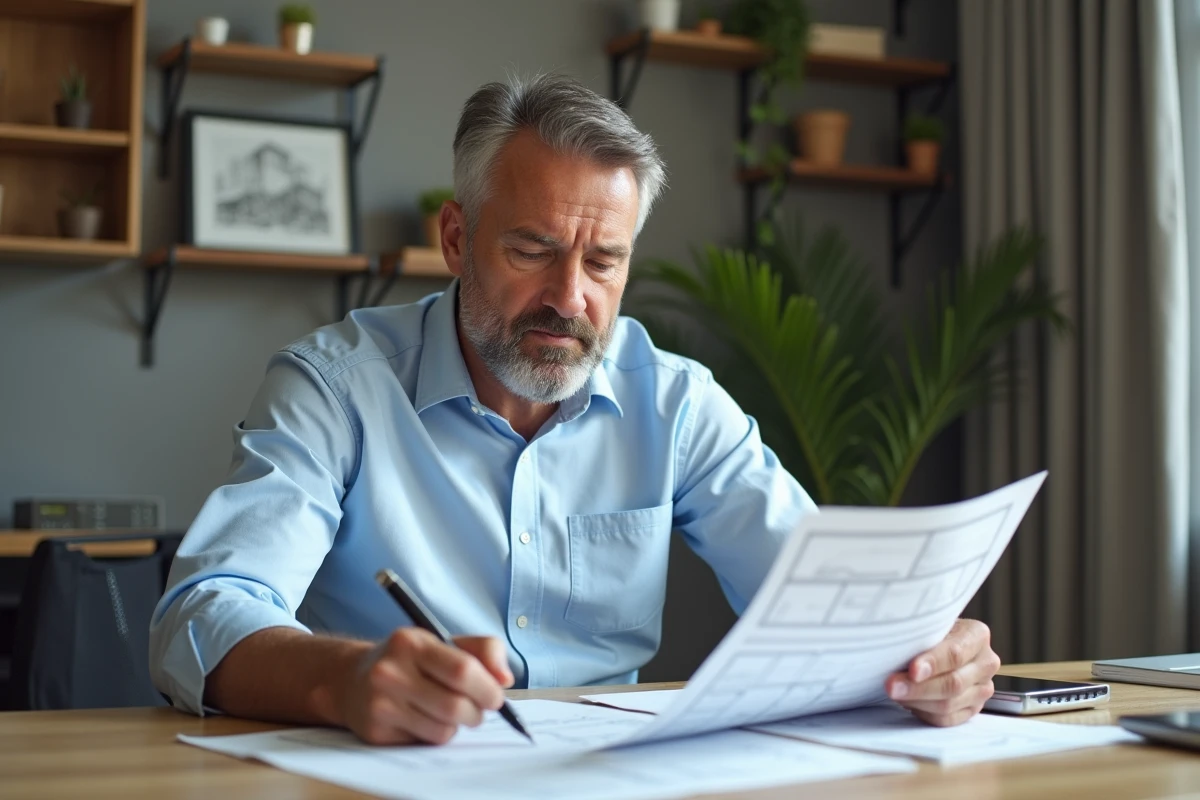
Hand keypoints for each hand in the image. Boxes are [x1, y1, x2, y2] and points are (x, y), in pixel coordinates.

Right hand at [337, 629, 513, 744]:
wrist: (352, 679)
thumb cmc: (410, 659)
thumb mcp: (444, 641)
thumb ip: (484, 650)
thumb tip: (505, 679)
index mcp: (411, 642)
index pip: (461, 669)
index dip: (487, 688)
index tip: (496, 696)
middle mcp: (390, 672)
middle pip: (455, 706)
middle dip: (476, 712)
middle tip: (478, 709)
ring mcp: (380, 703)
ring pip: (443, 729)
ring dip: (456, 725)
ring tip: (448, 710)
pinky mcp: (376, 732)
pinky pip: (425, 742)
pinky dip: (435, 734)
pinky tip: (424, 718)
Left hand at [885, 618, 999, 726]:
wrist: (935, 643)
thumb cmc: (928, 631)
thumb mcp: (927, 625)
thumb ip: (920, 637)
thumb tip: (899, 650)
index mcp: (977, 635)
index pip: (955, 654)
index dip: (933, 663)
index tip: (912, 670)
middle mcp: (986, 663)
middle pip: (953, 683)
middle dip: (918, 687)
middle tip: (891, 686)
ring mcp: (982, 688)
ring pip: (949, 704)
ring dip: (917, 701)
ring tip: (894, 693)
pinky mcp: (973, 709)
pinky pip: (947, 719)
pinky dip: (924, 712)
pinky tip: (907, 702)